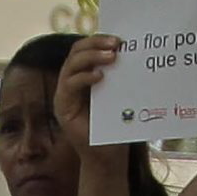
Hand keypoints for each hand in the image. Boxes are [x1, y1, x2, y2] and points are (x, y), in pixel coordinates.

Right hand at [58, 34, 119, 149]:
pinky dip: (84, 77)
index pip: (86, 48)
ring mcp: (64, 93)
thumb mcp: (120, 94)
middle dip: (95, 44)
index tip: (120, 39)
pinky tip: (99, 77)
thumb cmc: (116, 125)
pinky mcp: (62, 107)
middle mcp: (72, 81)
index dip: (100, 39)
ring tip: (111, 57)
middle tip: (116, 44)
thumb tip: (134, 51)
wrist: (108, 156)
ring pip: (71, 64)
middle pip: (76, 51)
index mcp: (85, 74)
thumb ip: (120, 75)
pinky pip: (69, 85)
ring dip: (91, 57)